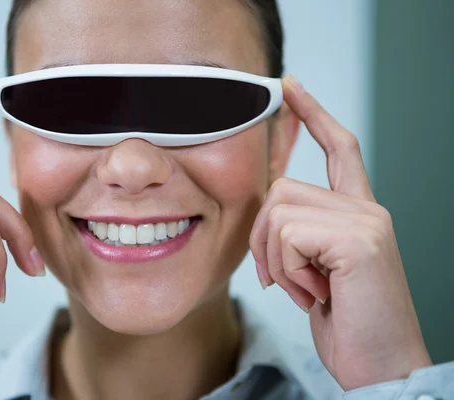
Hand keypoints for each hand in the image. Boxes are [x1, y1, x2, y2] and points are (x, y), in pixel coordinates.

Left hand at [250, 75, 431, 390]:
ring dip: (276, 260)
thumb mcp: (314, 267)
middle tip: (283, 277)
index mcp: (358, 211)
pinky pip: (288, 236)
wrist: (377, 366)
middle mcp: (366, 208)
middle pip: (280, 189)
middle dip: (264, 238)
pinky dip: (286, 271)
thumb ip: (299, 231)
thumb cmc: (344, 319)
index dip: (313, 114)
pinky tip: (314, 293)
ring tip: (306, 288)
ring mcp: (366, 220)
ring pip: (278, 212)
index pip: (339, 147)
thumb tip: (269, 209)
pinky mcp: (360, 239)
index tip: (290, 86)